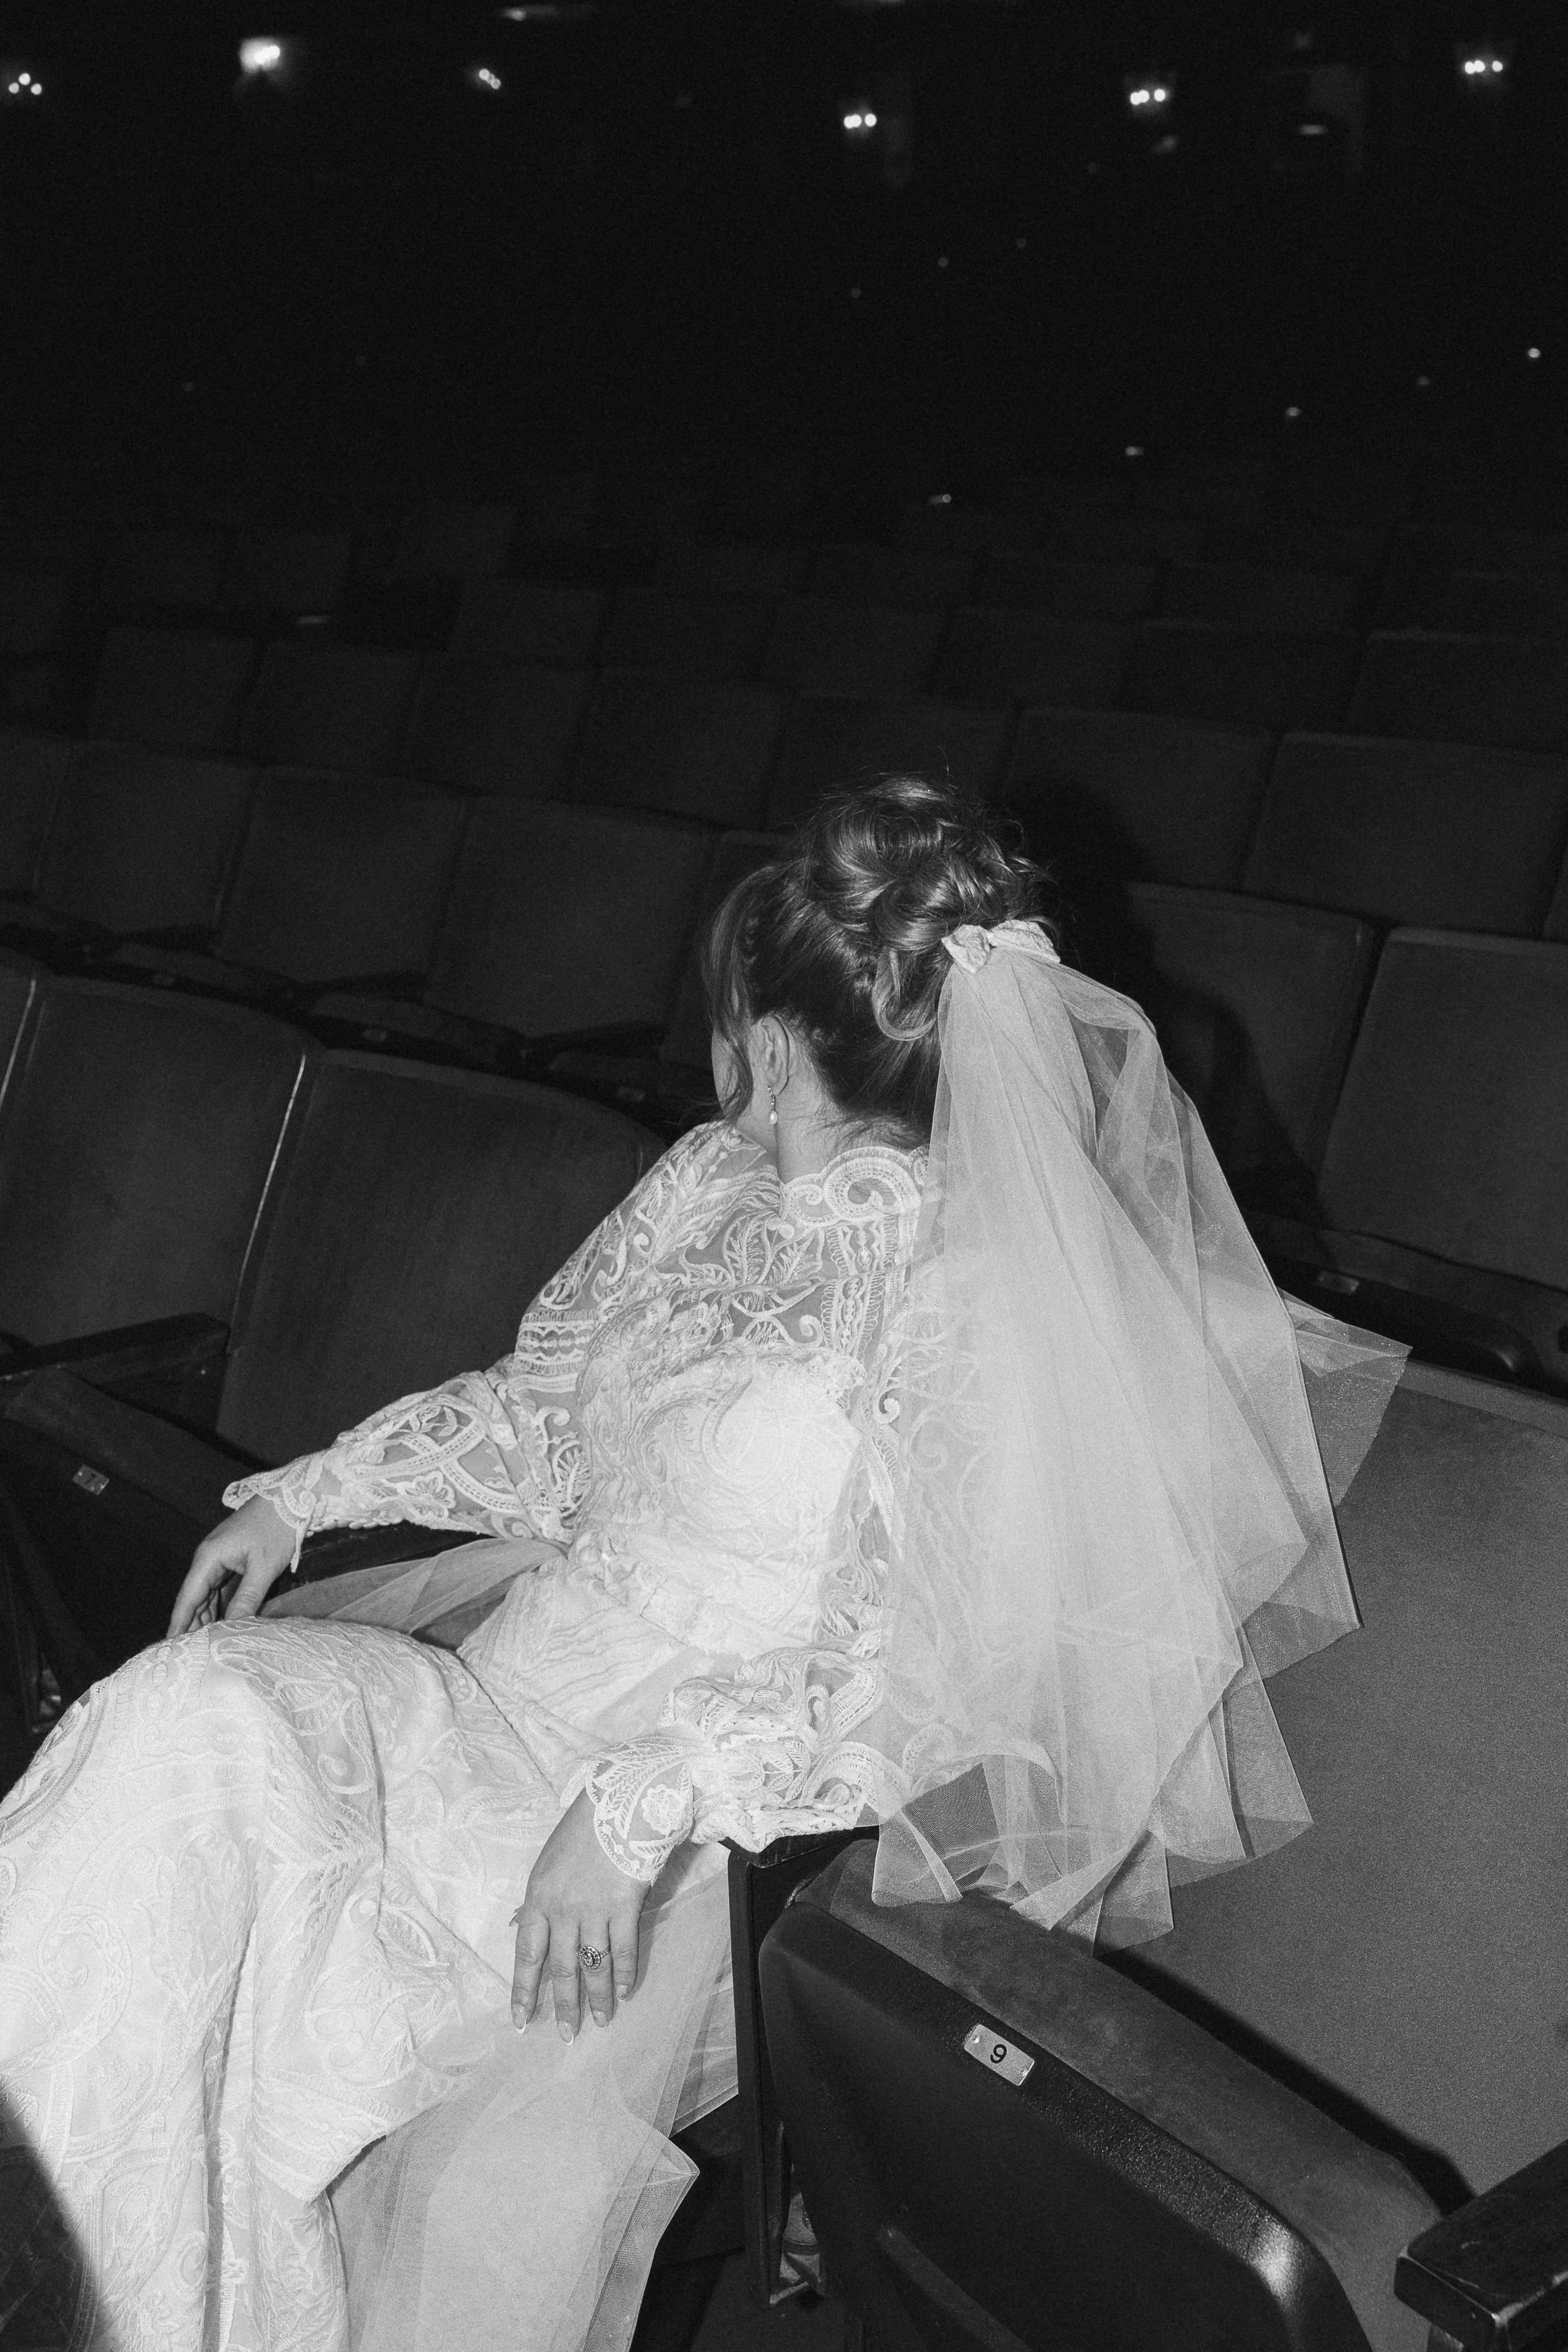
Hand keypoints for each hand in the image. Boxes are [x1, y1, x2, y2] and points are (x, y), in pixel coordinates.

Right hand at [168, 1495, 296, 1636]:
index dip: (178, 1624)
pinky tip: (219, 1623)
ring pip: (206, 1594)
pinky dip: (217, 1606)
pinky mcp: (231, 1558)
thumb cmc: (278, 1527)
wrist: (291, 1497)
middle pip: (193, 1598)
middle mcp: (207, 1558)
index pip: (187, 1598)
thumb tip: (231, 1628)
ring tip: (202, 1646)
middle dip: (190, 1625)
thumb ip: (246, 1599)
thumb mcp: (264, 1567)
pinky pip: (218, 1587)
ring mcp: (218, 1558)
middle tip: (188, 1655)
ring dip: (205, 1617)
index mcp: (208, 1558)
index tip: (169, 1647)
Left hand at [511, 1791, 647, 2040]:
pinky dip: (625, 1974)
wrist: (619, 1802)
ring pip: (594, 1966)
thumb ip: (540, 1902)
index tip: (521, 2022)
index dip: (523, 1992)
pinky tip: (626, 1990)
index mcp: (538, 1899)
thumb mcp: (547, 1865)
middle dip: (564, 2006)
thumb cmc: (580, 1832)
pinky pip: (624, 1949)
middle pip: (562, 1969)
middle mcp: (563, 1910)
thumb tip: (527, 1932)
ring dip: (599, 1998)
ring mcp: (595, 1909)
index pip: (527, 1956)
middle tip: (567, 2035)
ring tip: (602, 2022)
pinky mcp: (625, 1905)